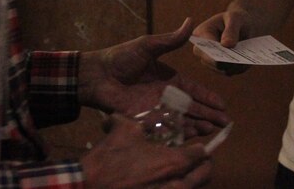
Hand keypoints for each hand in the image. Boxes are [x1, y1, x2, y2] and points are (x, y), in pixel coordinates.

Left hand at [79, 19, 229, 136]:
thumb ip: (171, 40)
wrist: (97, 75)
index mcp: (170, 79)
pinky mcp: (144, 121)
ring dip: (197, 126)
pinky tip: (190, 138)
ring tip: (211, 131)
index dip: (208, 98)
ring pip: (182, 121)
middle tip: (225, 124)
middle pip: (192, 108)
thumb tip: (191, 21)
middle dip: (209, 116)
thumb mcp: (148, 46)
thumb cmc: (121, 58)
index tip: (223, 106)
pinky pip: (164, 129)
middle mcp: (166, 97)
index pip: (194, 90)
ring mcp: (156, 110)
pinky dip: (178, 134)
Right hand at [81, 115, 212, 187]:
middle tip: (198, 159)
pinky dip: (175, 187)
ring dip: (191, 179)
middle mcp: (176, 184)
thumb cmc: (110, 157)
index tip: (198, 145)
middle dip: (204, 166)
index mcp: (173, 162)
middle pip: (205, 176)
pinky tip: (163, 182)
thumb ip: (136, 120)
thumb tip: (131, 113)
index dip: (202, 148)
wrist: (89, 185)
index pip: (201, 155)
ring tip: (181, 171)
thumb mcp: (125, 129)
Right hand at [191, 11, 250, 75]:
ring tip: (246, 58)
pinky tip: (247, 59)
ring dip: (236, 65)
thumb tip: (226, 45)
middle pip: (214, 64)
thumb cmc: (235, 18)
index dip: (216, 56)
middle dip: (229, 62)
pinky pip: (232, 71)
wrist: (242, 25)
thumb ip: (231, 30)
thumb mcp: (235, 18)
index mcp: (200, 35)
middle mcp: (202, 51)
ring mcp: (211, 61)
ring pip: (224, 70)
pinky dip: (241, 67)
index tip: (229, 56)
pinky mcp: (222, 68)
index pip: (205, 50)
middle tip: (241, 59)